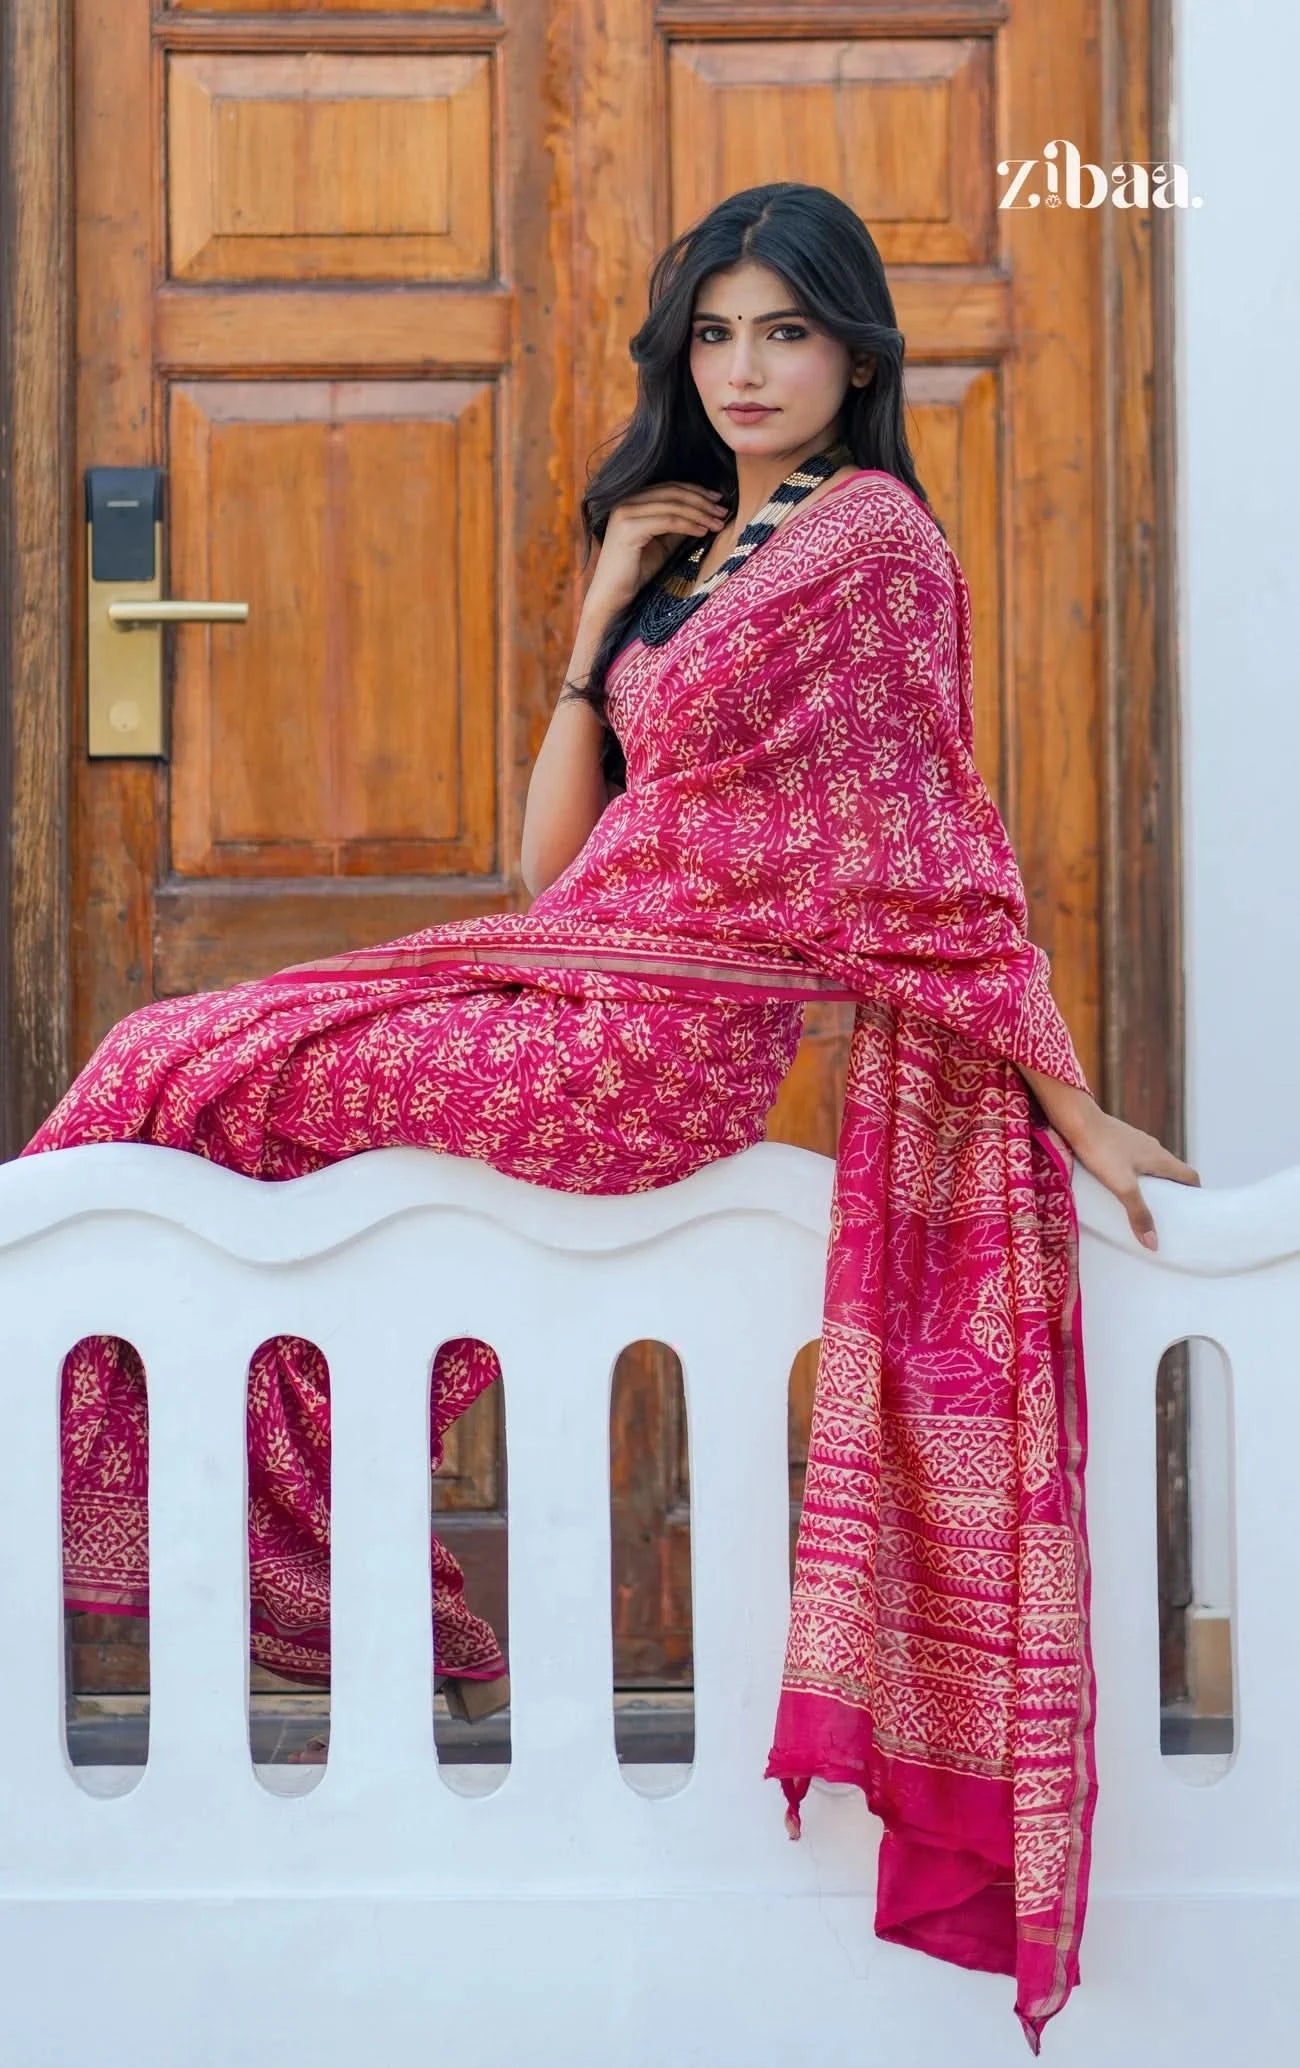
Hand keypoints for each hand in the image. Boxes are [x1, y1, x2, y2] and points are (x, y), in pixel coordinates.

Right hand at [584, 480, 729, 616]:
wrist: (611, 596)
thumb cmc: (636, 572)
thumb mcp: (662, 544)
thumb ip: (678, 526)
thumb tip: (705, 514)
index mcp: (632, 501)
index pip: (669, 488)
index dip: (696, 491)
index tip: (718, 500)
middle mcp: (626, 502)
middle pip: (672, 492)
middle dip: (702, 501)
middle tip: (723, 511)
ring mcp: (625, 513)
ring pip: (672, 505)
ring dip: (699, 513)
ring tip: (718, 523)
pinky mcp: (628, 528)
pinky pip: (667, 521)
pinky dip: (688, 525)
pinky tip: (702, 531)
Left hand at [1068, 1107, 1199, 1251]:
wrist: (1076, 1119)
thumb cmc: (1101, 1149)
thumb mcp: (1122, 1186)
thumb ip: (1138, 1213)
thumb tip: (1153, 1243)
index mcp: (1161, 1158)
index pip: (1189, 1176)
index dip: (1195, 1194)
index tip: (1193, 1212)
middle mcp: (1152, 1148)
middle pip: (1172, 1172)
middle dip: (1173, 1193)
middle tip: (1166, 1216)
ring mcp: (1135, 1143)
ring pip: (1152, 1166)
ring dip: (1152, 1184)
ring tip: (1141, 1205)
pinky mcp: (1118, 1141)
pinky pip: (1134, 1161)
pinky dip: (1135, 1176)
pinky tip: (1118, 1186)